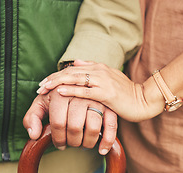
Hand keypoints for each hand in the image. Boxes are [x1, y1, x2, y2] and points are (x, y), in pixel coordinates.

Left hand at [23, 87, 117, 154]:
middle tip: (71, 144)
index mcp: (60, 92)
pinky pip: (111, 127)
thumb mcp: (41, 104)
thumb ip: (32, 118)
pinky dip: (107, 142)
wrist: (78, 84)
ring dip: (88, 143)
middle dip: (72, 142)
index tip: (59, 144)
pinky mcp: (109, 106)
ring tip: (83, 144)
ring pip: (93, 129)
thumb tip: (34, 135)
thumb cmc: (57, 98)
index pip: (58, 123)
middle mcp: (79, 94)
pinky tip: (101, 151)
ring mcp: (96, 99)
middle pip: (75, 128)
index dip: (58, 139)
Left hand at [36, 60, 162, 121]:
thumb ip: (92, 69)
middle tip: (39, 86)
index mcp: (99, 68)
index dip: (57, 75)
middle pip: (70, 73)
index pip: (73, 69)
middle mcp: (99, 72)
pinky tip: (60, 92)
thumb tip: (75, 62)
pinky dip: (72, 90)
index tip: (44, 82)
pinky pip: (85, 91)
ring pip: (75, 79)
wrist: (144, 100)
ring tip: (44, 88)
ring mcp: (103, 81)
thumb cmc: (126, 93)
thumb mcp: (109, 78)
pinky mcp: (106, 93)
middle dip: (53, 79)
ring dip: (57, 83)